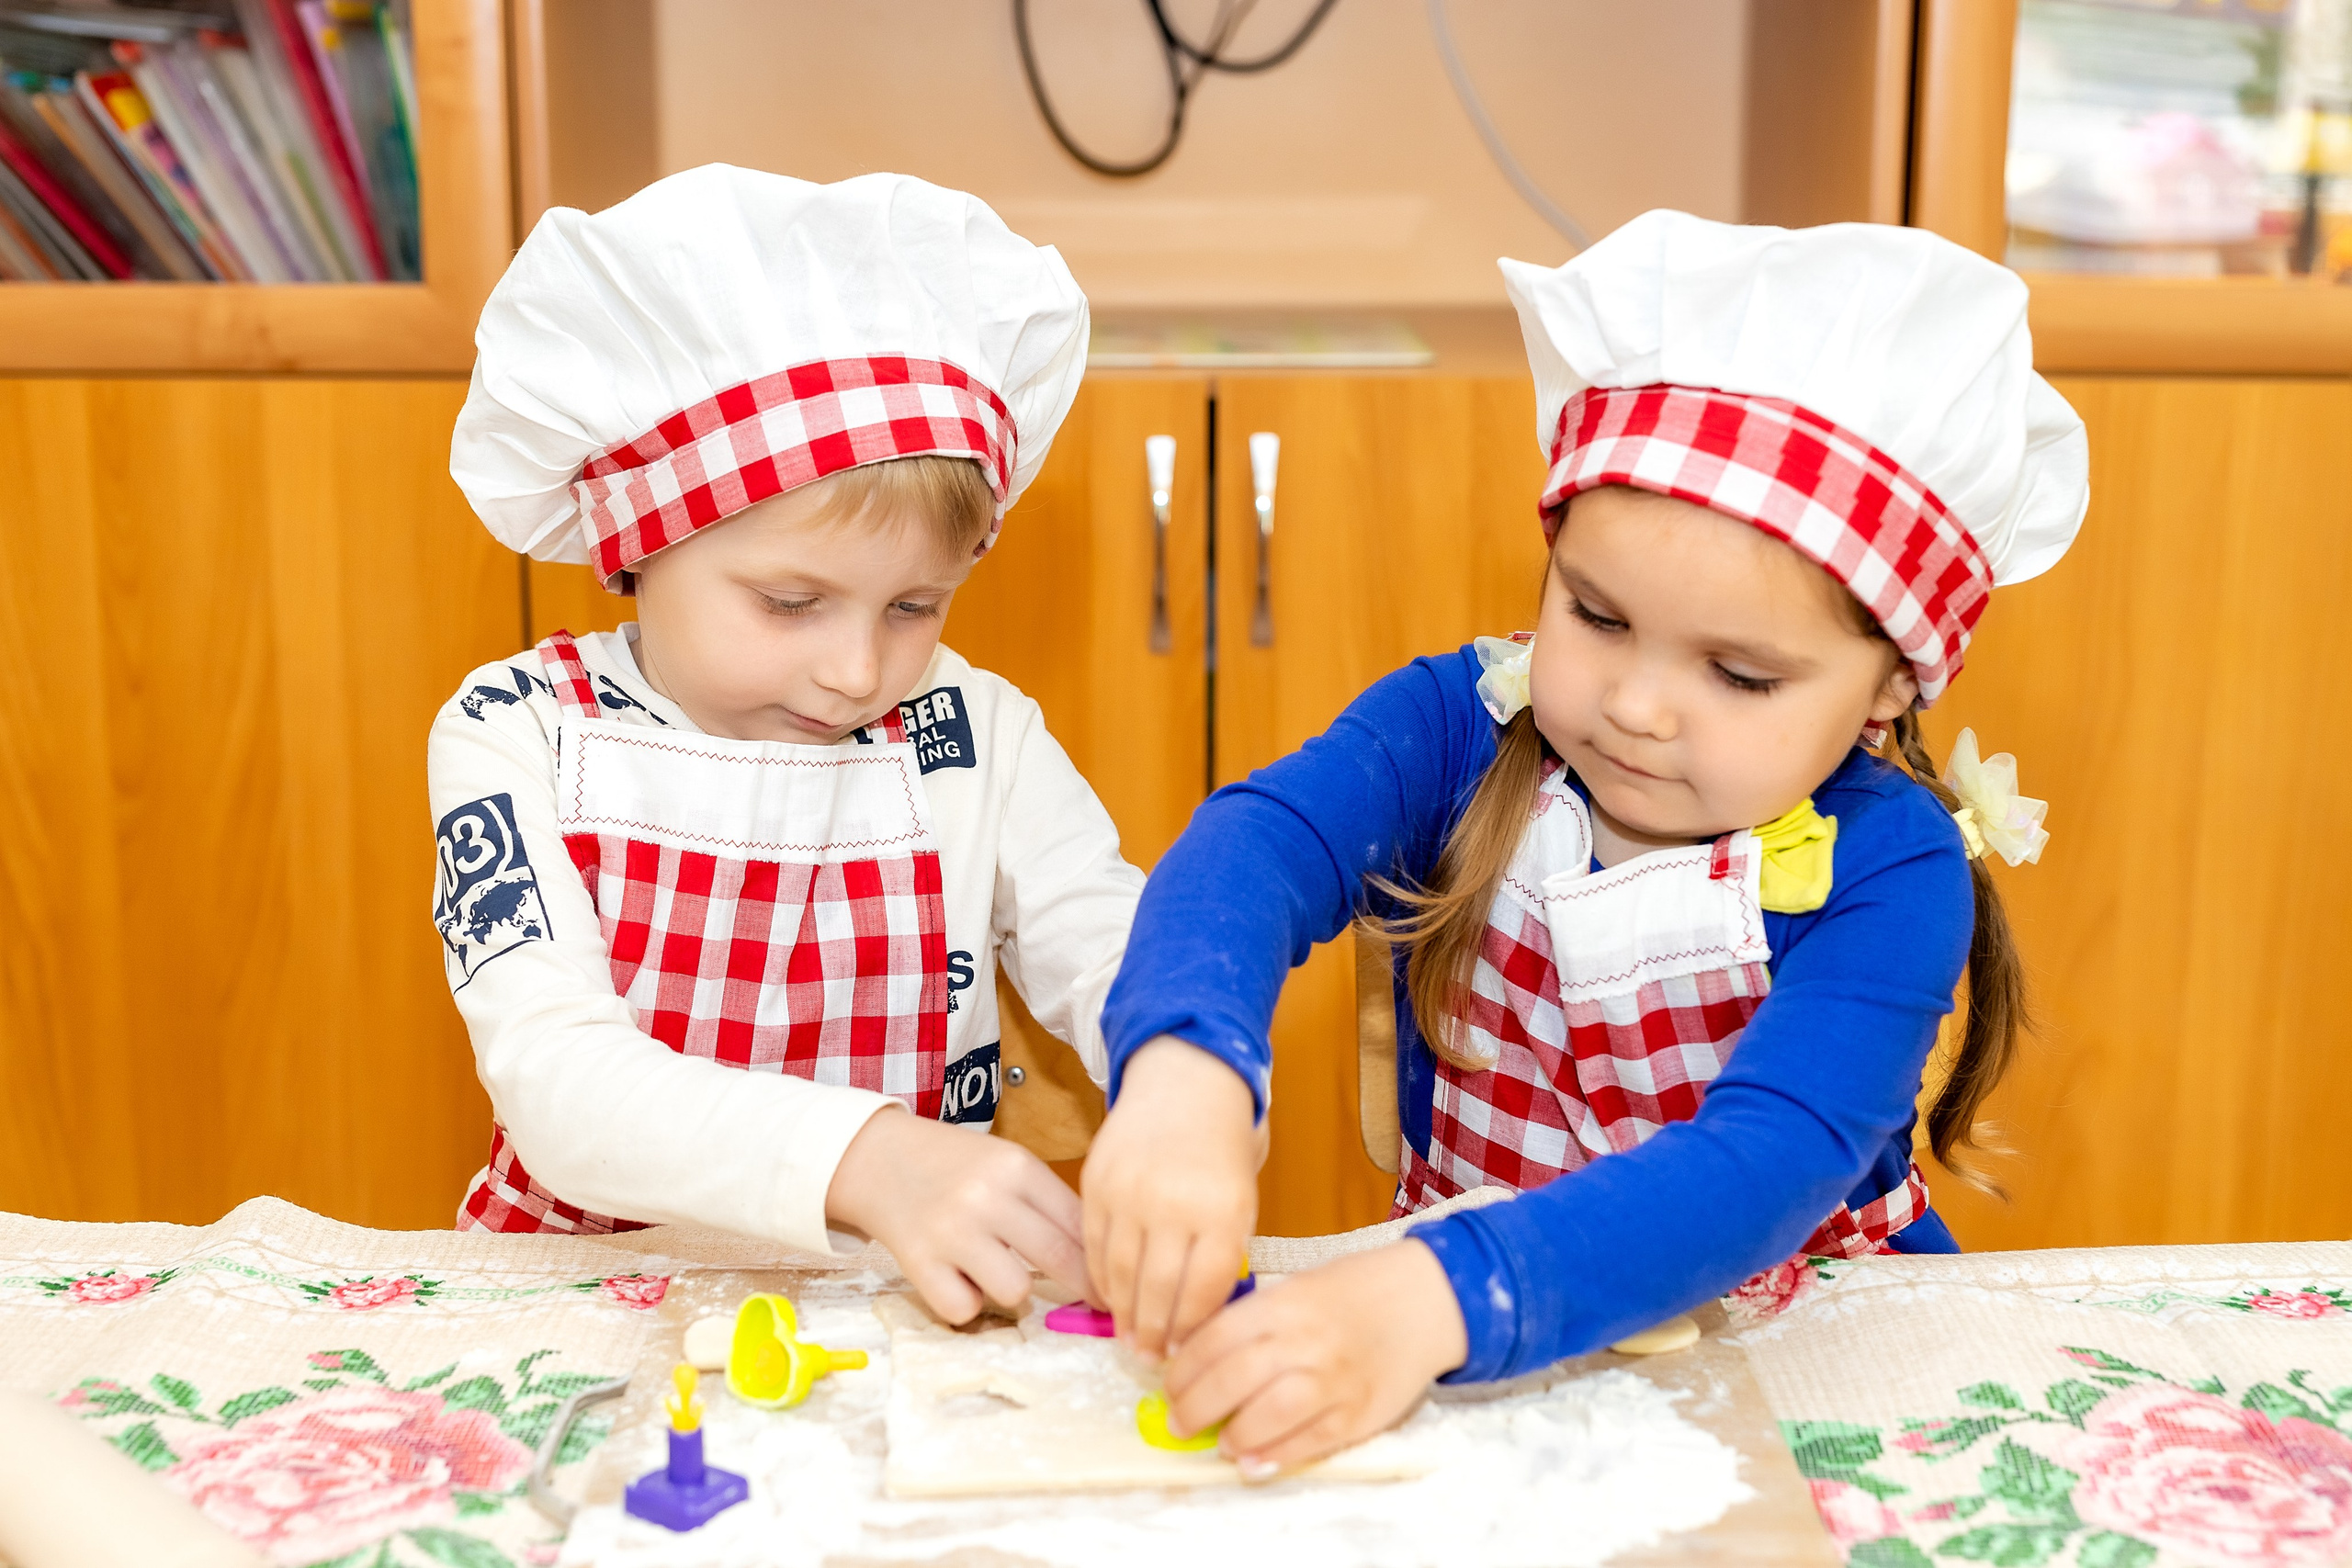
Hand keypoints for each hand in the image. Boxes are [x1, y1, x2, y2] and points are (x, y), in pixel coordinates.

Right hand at [825, 1107, 1085, 1323]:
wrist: (881, 1159)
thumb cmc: (958, 1167)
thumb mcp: (1007, 1164)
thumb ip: (1049, 1202)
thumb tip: (1101, 1256)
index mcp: (1016, 1167)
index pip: (1079, 1222)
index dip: (1103, 1259)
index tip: (1117, 1282)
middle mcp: (985, 1198)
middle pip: (1059, 1258)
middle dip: (1085, 1288)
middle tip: (1095, 1303)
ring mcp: (950, 1232)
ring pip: (1016, 1291)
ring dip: (1015, 1291)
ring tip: (998, 1272)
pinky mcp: (918, 1264)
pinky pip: (964, 1310)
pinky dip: (968, 1304)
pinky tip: (961, 1279)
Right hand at [1082, 1037, 1262, 1358]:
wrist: (1184, 1081)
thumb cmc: (1222, 1148)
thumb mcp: (1241, 1199)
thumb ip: (1223, 1252)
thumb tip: (1201, 1316)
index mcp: (1223, 1212)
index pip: (1204, 1290)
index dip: (1191, 1329)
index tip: (1184, 1351)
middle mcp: (1175, 1205)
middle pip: (1158, 1289)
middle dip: (1153, 1332)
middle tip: (1149, 1358)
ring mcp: (1130, 1193)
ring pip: (1120, 1272)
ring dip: (1122, 1312)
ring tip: (1128, 1337)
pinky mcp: (1096, 1184)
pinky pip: (1093, 1245)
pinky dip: (1099, 1276)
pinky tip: (1109, 1295)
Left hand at [1163, 1240, 1467, 1474]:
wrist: (1425, 1300)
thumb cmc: (1352, 1293)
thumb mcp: (1295, 1288)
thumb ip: (1251, 1321)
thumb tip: (1197, 1361)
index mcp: (1283, 1303)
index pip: (1214, 1339)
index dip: (1182, 1369)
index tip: (1169, 1386)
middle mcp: (1306, 1340)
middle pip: (1233, 1379)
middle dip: (1195, 1407)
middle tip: (1181, 1422)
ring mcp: (1334, 1379)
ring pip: (1269, 1415)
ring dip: (1235, 1435)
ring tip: (1222, 1442)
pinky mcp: (1359, 1413)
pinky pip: (1309, 1442)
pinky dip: (1276, 1455)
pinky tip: (1254, 1460)